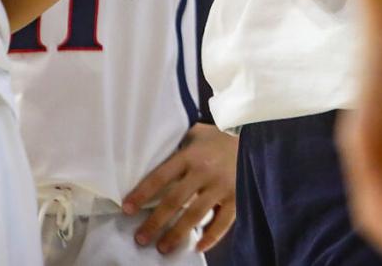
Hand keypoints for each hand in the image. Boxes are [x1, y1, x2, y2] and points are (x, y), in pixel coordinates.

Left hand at [123, 123, 238, 253]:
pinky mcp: (237, 197)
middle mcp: (204, 171)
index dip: (142, 193)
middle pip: (174, 200)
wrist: (254, 135)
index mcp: (190, 155)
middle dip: (155, 222)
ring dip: (177, 233)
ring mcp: (222, 186)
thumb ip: (177, 146)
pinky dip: (211, 237)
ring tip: (163, 247)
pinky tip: (198, 247)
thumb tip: (150, 158)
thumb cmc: (219, 137)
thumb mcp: (195, 134)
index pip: (160, 176)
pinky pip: (223, 222)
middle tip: (141, 238)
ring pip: (195, 215)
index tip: (127, 209)